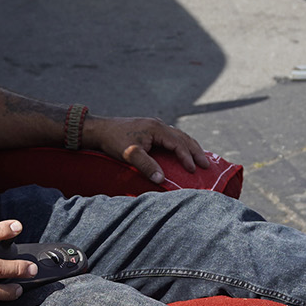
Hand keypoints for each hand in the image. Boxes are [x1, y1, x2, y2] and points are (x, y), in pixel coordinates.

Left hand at [83, 115, 211, 184]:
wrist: (99, 130)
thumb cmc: (114, 141)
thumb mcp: (130, 154)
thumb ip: (146, 166)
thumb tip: (162, 180)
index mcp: (157, 129)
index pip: (178, 143)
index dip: (187, 157)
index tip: (193, 170)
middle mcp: (158, 125)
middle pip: (183, 137)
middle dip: (196, 151)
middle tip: (206, 165)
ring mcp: (155, 126)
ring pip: (179, 135)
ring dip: (190, 147)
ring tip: (199, 159)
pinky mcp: (150, 129)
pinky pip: (171, 136)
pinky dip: (180, 144)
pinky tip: (182, 152)